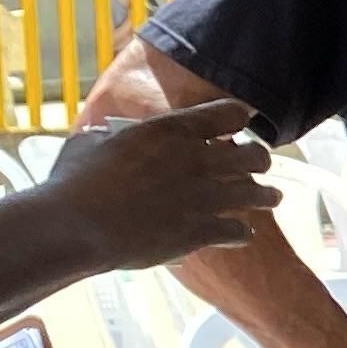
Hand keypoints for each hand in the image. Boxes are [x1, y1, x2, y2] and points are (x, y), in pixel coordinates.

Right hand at [36, 97, 278, 272]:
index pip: (228, 114)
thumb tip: (109, 137)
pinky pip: (240, 231)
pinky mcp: (202, 230)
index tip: (243, 120)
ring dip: (266, 195)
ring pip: (257, 193)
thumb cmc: (75, 181)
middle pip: (254, 155)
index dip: (239, 116)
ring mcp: (205, 197)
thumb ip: (115, 137)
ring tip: (272, 197)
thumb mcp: (93, 143)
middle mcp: (198, 160)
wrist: (75, 225)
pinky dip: (242, 233)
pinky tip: (242, 234)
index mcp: (172, 131)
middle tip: (258, 164)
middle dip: (259, 159)